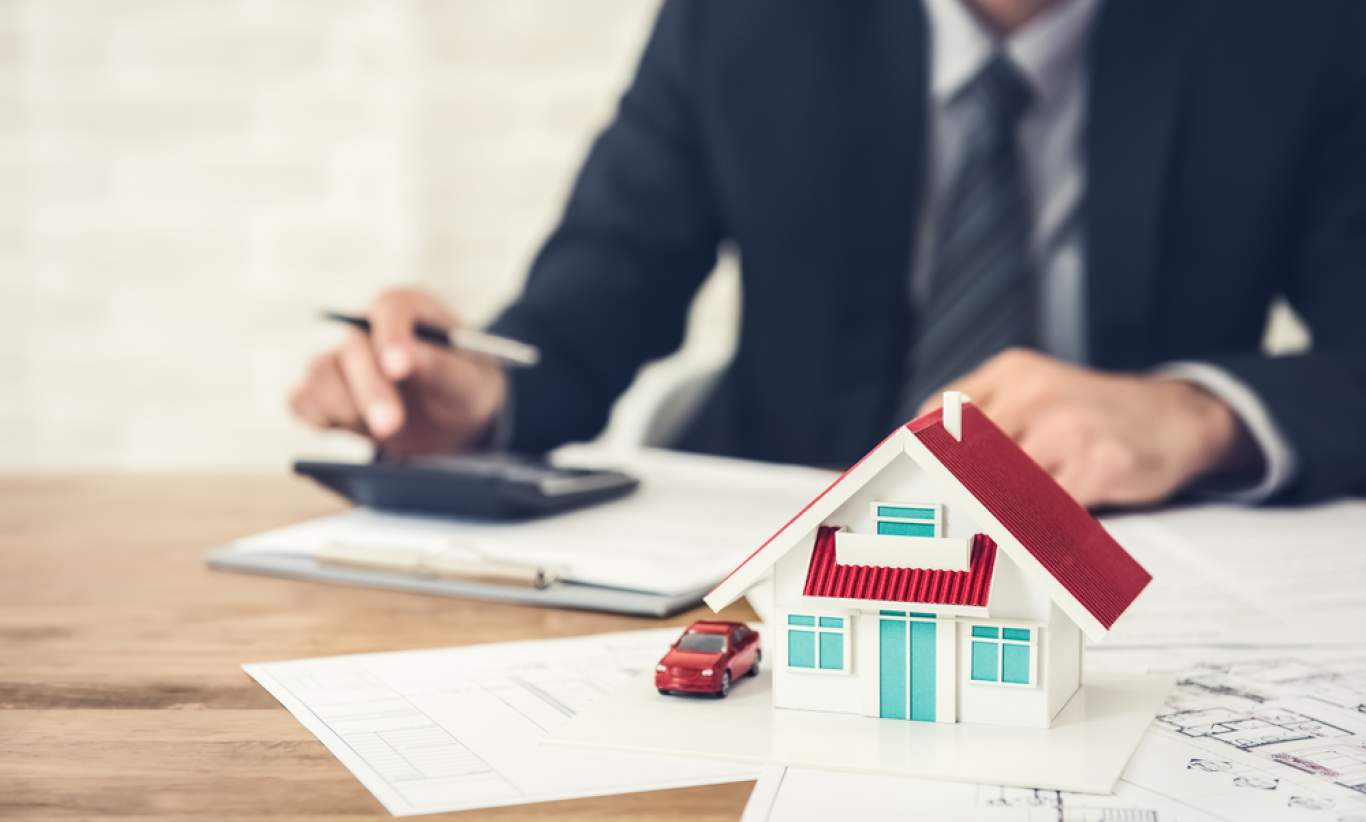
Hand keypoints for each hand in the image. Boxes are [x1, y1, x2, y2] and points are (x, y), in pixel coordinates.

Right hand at [289, 288, 507, 454]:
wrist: (452, 423)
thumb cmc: (466, 390)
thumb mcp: (471, 382)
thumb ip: (442, 368)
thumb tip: (406, 359)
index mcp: (411, 309)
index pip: (392, 308)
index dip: (392, 336)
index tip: (399, 368)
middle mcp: (369, 327)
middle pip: (353, 348)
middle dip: (372, 391)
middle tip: (390, 425)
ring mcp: (341, 358)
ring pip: (321, 374)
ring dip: (349, 409)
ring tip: (388, 429)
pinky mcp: (323, 391)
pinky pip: (302, 401)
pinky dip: (321, 419)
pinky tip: (355, 429)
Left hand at [916, 348, 1253, 507]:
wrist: (1177, 418)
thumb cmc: (1094, 416)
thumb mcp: (1037, 396)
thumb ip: (988, 422)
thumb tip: (931, 471)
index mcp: (1011, 371)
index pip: (941, 412)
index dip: (922, 454)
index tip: (913, 486)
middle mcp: (1034, 392)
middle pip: (965, 451)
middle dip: (954, 490)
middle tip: (944, 522)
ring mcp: (1066, 426)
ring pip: (1002, 484)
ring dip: (995, 513)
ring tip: (989, 533)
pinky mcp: (1096, 464)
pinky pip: (1046, 508)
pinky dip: (1034, 527)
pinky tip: (1034, 534)